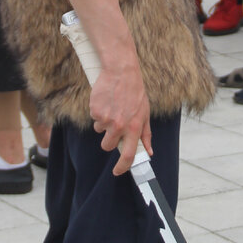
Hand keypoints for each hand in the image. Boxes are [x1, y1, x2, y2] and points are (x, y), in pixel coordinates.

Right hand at [89, 54, 151, 175]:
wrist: (121, 71)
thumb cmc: (135, 92)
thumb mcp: (145, 113)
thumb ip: (146, 134)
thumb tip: (149, 152)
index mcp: (134, 127)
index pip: (128, 155)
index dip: (122, 167)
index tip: (117, 171)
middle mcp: (119, 125)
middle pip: (107, 146)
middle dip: (109, 140)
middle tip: (114, 126)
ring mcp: (105, 118)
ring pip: (99, 130)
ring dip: (104, 123)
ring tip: (112, 107)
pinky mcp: (95, 110)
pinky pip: (94, 118)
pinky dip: (98, 112)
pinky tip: (106, 101)